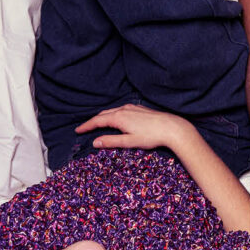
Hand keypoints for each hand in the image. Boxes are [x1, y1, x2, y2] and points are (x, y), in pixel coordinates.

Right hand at [76, 103, 193, 150]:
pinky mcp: (139, 109)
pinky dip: (113, 115)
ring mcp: (132, 108)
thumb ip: (111, 141)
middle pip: (103, 115)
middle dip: (92, 121)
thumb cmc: (151, 136)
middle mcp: (124, 109)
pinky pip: (121, 110)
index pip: (97, 121)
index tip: (77, 130)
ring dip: (103, 118)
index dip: (86, 126)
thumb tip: (95, 142)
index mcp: (119, 117)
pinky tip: (115, 120)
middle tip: (84, 128)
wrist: (172, 128)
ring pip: (112, 111)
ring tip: (97, 124)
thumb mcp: (129, 142)